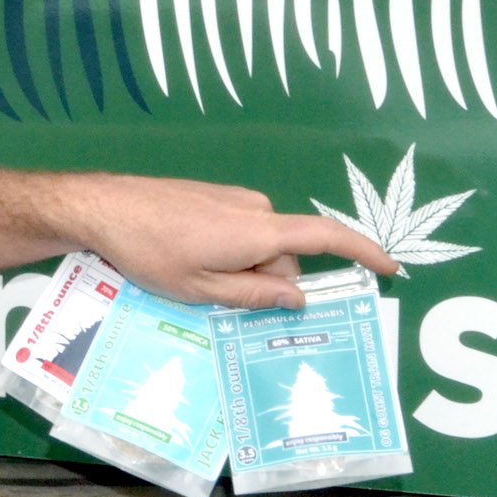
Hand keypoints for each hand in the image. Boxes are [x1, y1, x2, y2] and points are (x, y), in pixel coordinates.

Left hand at [71, 172, 397, 309]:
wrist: (104, 207)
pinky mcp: (216, 196)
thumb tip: (300, 298)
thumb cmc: (150, 251)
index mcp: (259, 231)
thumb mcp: (200, 289)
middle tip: (218, 300)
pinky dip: (230, 252)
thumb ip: (254, 295)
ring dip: (242, 268)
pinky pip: (242, 232)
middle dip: (266, 283)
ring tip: (194, 278)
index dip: (364, 253)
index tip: (391, 269)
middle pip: (285, 256)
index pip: (327, 238)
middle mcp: (256, 208)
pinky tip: (190, 260)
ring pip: (261, 247)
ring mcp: (235, 198)